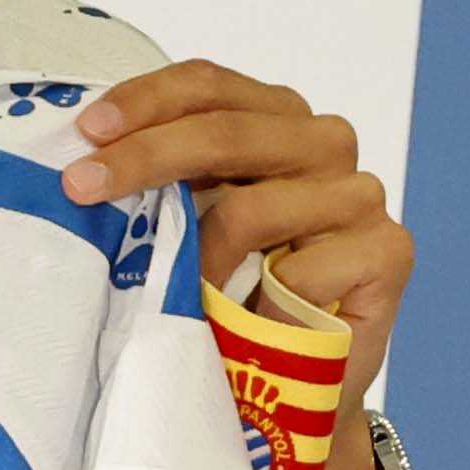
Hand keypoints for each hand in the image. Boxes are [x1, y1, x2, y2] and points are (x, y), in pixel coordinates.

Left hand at [59, 60, 412, 409]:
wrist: (298, 384)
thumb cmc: (237, 297)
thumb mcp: (192, 225)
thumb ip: (166, 183)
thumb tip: (87, 163)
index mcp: (275, 118)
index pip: (209, 85)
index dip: (146, 100)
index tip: (87, 131)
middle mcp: (324, 143)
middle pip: (225, 132)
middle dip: (144, 157)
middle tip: (81, 189)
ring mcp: (360, 195)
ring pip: (251, 208)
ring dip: (198, 262)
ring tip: (181, 300)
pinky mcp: (388, 250)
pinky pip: (300, 271)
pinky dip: (260, 307)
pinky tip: (254, 328)